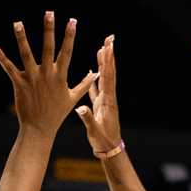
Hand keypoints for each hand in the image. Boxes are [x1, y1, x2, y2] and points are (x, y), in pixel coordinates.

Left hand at [0, 12, 95, 139]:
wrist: (39, 128)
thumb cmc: (57, 113)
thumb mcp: (73, 98)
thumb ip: (84, 84)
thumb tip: (95, 73)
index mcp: (60, 76)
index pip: (67, 51)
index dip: (70, 35)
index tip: (72, 20)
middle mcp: (47, 74)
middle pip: (48, 47)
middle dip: (49, 29)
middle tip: (49, 12)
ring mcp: (32, 78)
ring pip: (26, 54)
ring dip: (22, 38)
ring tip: (17, 22)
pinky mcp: (19, 84)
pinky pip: (9, 68)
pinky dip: (1, 58)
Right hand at [75, 35, 121, 154]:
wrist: (110, 152)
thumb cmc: (103, 143)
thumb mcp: (95, 132)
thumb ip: (88, 119)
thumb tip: (81, 108)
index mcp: (108, 102)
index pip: (107, 78)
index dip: (107, 62)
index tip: (107, 46)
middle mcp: (108, 99)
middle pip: (109, 72)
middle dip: (109, 56)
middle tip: (109, 39)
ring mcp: (105, 102)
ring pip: (104, 78)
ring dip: (103, 63)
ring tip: (102, 48)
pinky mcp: (100, 107)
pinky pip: (97, 88)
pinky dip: (96, 78)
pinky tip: (93, 71)